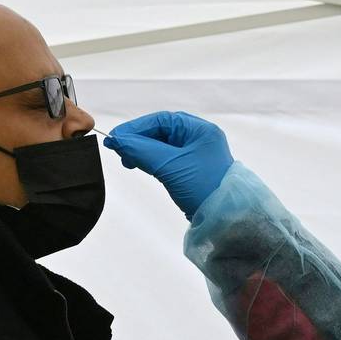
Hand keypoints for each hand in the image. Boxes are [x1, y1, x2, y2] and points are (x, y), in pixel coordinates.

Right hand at [104, 111, 233, 218]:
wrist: (225, 219)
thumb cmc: (203, 188)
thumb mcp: (170, 166)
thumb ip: (142, 151)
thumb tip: (117, 140)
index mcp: (200, 130)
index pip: (162, 120)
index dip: (136, 127)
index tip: (116, 137)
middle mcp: (200, 138)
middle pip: (161, 131)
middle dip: (138, 139)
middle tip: (118, 150)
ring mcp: (196, 154)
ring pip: (162, 145)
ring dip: (143, 150)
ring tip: (127, 160)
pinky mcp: (191, 170)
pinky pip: (167, 158)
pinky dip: (151, 160)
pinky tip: (139, 164)